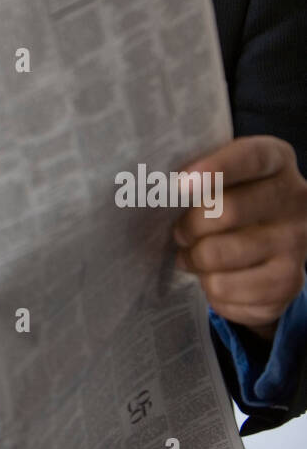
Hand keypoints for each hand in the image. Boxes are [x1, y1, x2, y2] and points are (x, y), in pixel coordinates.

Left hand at [172, 136, 306, 342]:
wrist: (274, 243)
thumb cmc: (234, 198)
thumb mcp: (224, 174)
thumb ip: (199, 173)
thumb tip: (157, 188)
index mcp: (277, 161)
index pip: (251, 158)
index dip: (216, 169)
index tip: (181, 183)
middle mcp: (294, 201)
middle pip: (228, 212)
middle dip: (189, 226)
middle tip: (178, 232)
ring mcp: (295, 245)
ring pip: (218, 256)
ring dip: (194, 260)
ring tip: (192, 256)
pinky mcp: (288, 284)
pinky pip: (226, 291)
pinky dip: (209, 288)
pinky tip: (215, 276)